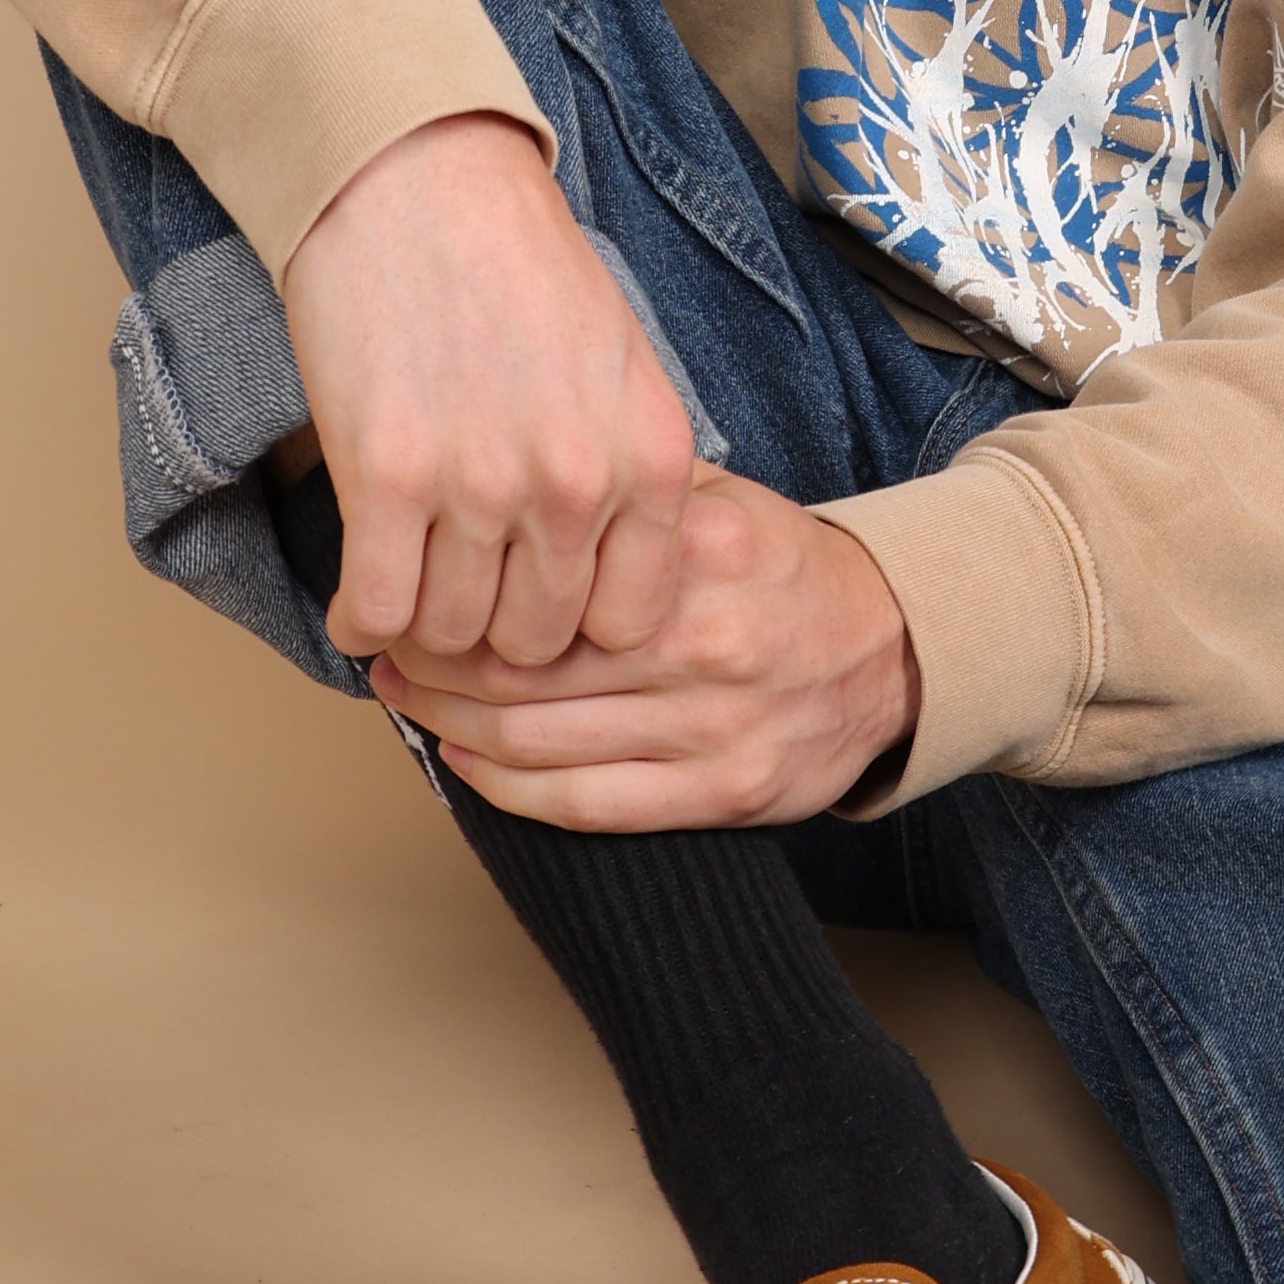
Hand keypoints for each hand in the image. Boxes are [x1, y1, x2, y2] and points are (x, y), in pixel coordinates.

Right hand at [280, 110, 697, 670]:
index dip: (574, 630)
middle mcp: (576, 481)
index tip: (535, 608)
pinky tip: (358, 602)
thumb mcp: (621, 368)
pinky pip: (377, 609)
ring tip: (408, 598)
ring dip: (423, 630)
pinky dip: (361, 622)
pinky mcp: (388, 476)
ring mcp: (482, 483)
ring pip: (453, 634)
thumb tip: (606, 583)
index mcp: (649, 457)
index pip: (627, 624)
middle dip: (494, 637)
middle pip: (535, 640)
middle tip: (460, 608)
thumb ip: (626, 475)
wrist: (417, 178)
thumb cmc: (515, 265)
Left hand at [369, 469, 918, 830]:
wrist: (896, 650)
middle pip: (522, 666)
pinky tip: (463, 762)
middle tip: (388, 651)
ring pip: (539, 740)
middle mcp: (702, 642)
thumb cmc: (782, 569)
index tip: (410, 582)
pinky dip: (506, 789)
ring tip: (407, 702)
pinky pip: (586, 805)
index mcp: (695, 554)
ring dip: (451, 725)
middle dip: (434, 665)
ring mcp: (713, 725)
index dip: (454, 589)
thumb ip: (623, 492)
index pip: (538, 578)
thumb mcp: (715, 499)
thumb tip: (500, 478)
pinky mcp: (724, 793)